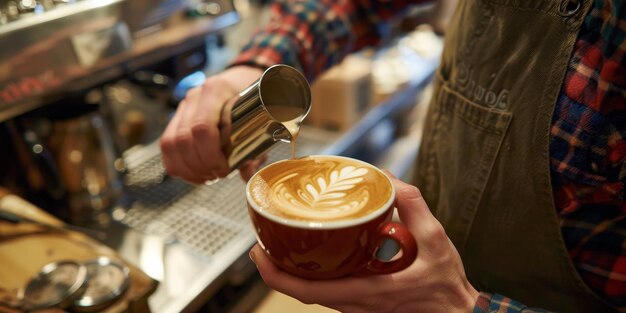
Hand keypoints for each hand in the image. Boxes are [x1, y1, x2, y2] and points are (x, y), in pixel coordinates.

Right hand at [160, 66, 264, 183]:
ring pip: (169, 144)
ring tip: (207, 176)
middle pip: (183, 139)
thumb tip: (246, 173)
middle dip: (200, 165)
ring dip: (187, 168)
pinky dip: (179, 166)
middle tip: (218, 174)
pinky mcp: (176, 119)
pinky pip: (166, 147)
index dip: (211, 155)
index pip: (202, 127)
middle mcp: (195, 97)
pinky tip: (196, 173)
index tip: (225, 168)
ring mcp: (183, 107)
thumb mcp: (261, 119)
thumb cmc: (254, 100)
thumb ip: (254, 148)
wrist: (242, 80)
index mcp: (216, 91)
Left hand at [249, 175, 478, 312]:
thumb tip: (387, 177)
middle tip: (261, 242)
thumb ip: (412, 205)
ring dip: (292, 273)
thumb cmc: (446, 284)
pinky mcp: (362, 306)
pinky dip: (312, 276)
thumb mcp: (435, 239)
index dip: (275, 275)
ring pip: (313, 294)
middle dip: (275, 269)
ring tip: (280, 244)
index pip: (308, 291)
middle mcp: (356, 305)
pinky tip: (312, 255)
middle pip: (302, 293)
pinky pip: (328, 292)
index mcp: (368, 291)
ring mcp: (357, 308)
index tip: (258, 253)